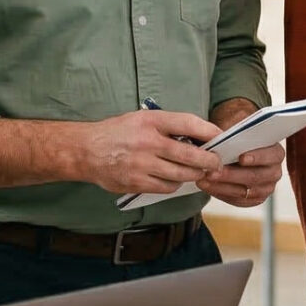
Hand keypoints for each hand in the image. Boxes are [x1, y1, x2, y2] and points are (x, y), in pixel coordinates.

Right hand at [73, 110, 223, 196]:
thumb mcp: (141, 118)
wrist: (86, 151)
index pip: (188, 123)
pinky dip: (175, 184)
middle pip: (190, 155)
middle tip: (216, 162)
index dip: (209, 131)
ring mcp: (142, 165)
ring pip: (181, 175)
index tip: (219, 137)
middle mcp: (148, 142)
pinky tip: (175, 179)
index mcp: (150, 121)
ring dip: (194, 175)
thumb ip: (167, 126)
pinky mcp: (137, 183)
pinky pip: (167, 187)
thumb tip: (198, 136)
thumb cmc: (117, 132)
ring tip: (199, 172)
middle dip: (209, 160)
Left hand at [198, 98, 281, 208]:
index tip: (241, 158)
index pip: (271, 156)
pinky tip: (207, 185)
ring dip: (222, 185)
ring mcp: (265, 188)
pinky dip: (220, 193)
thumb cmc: (236, 134)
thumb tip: (224, 137)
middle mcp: (274, 172)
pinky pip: (237, 200)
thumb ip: (235, 132)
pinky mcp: (253, 199)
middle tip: (212, 171)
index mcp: (276, 153)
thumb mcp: (237, 126)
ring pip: (244, 191)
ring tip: (204, 179)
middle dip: (232, 175)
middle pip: (255, 176)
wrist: (233, 146)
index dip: (257, 157)